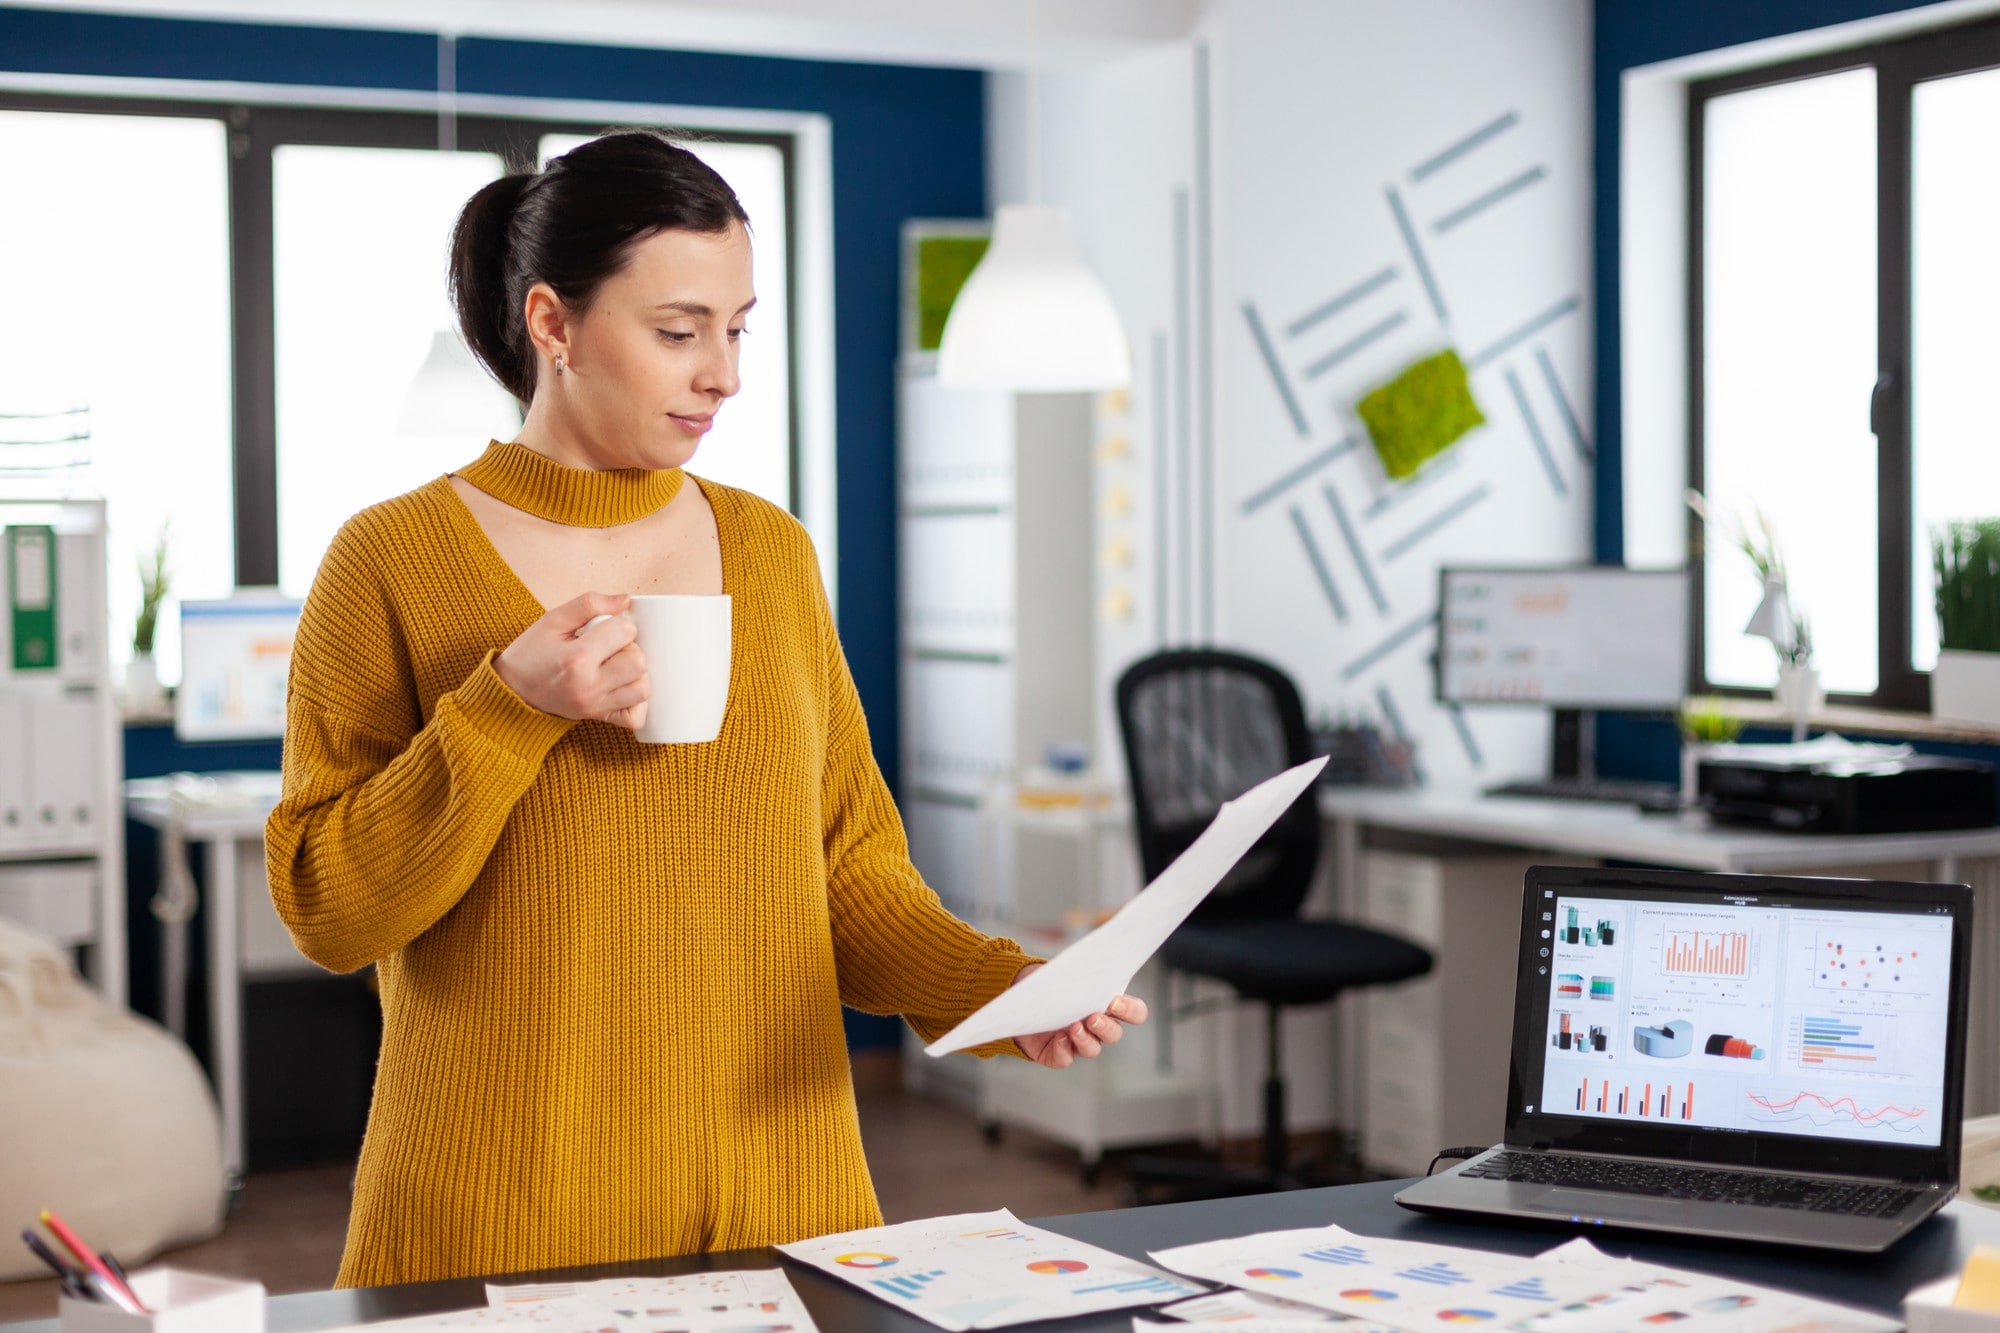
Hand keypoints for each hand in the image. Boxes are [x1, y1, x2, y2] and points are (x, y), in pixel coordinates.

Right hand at [494, 592, 650, 727]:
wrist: (511, 691)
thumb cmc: (531, 653)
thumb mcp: (553, 620)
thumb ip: (589, 604)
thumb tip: (626, 600)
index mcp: (576, 658)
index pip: (625, 632)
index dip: (620, 624)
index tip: (606, 628)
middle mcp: (589, 686)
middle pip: (639, 663)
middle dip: (631, 648)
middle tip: (611, 647)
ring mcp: (595, 705)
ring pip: (643, 690)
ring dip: (636, 674)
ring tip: (616, 666)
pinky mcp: (598, 718)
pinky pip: (635, 717)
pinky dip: (636, 702)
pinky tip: (622, 687)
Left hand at [1009, 963, 1148, 1068]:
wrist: (1024, 998)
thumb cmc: (1052, 983)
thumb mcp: (1068, 973)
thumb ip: (1081, 974)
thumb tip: (1087, 969)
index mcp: (1108, 1006)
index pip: (1134, 1013)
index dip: (1130, 1011)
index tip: (1115, 1002)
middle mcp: (1097, 1028)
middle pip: (1114, 1034)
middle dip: (1106, 1027)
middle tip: (1093, 1017)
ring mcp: (1078, 1043)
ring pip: (1092, 1049)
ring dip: (1085, 1039)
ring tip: (1073, 1027)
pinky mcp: (1058, 1054)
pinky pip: (1065, 1058)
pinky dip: (1063, 1049)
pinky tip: (1058, 1038)